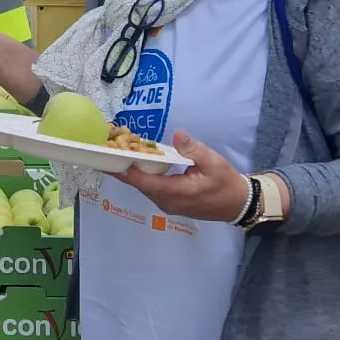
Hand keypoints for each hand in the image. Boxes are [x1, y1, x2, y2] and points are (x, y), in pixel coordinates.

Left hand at [112, 131, 253, 222]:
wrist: (236, 204)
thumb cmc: (226, 183)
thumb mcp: (214, 162)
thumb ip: (194, 149)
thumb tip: (177, 135)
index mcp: (177, 192)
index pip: (145, 182)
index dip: (127, 170)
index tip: (110, 158)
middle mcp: (167, 201)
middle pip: (139, 185)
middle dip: (122, 170)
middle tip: (104, 154)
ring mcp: (167, 204)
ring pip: (143, 188)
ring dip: (129, 174)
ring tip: (113, 157)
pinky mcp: (169, 203)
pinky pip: (150, 189)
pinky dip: (140, 178)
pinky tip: (133, 166)